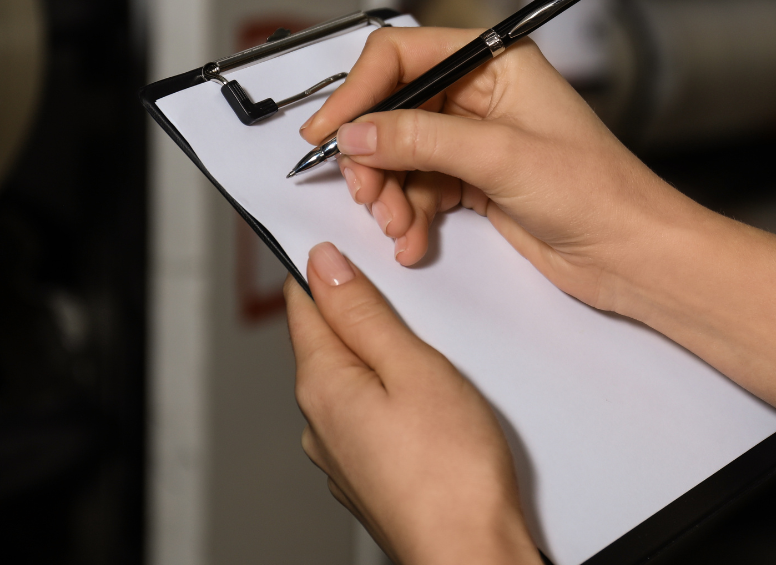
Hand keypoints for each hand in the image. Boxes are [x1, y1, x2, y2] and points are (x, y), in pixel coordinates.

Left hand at [285, 242, 538, 564]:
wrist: (472, 554)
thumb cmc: (453, 473)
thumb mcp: (415, 368)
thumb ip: (366, 314)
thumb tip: (323, 265)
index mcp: (323, 385)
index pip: (303, 302)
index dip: (325, 264)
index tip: (351, 242)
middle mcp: (320, 421)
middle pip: (328, 338)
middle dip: (360, 307)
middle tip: (408, 287)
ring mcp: (342, 453)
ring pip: (352, 377)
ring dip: (380, 352)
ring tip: (428, 343)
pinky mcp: (369, 473)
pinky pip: (370, 413)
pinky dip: (391, 391)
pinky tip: (429, 396)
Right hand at [299, 27, 694, 314]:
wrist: (631, 253)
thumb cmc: (597, 191)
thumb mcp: (500, 156)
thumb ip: (421, 138)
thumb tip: (357, 133)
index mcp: (496, 61)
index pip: (403, 56)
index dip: (360, 91)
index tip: (330, 131)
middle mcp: (482, 93)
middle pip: (394, 109)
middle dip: (373, 155)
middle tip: (364, 192)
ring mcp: (477, 138)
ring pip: (401, 154)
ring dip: (389, 193)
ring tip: (397, 227)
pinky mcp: (475, 179)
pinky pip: (418, 187)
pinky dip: (407, 214)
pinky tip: (412, 240)